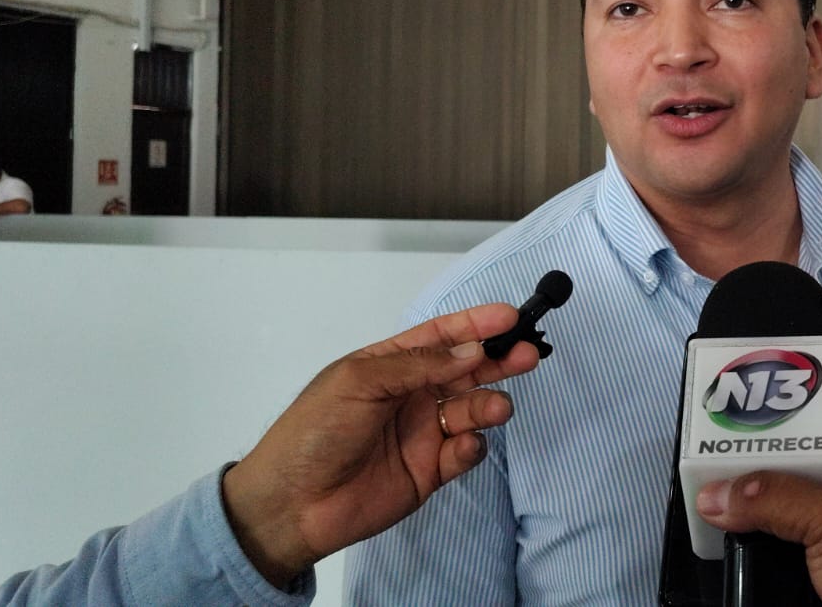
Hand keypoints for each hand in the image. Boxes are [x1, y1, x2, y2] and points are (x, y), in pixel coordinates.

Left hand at [221, 302, 539, 586]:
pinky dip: (472, 446)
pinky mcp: (430, 471)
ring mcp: (422, 433)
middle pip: (466, 370)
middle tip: (528, 354)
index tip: (510, 316)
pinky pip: (464, 452)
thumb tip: (471, 351)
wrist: (292, 504)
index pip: (441, 337)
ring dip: (489, 404)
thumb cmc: (314, 431)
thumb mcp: (360, 382)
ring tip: (495, 409)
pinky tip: (463, 446)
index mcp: (390, 365)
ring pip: (471, 409)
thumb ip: (419, 365)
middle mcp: (411, 395)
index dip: (475, 324)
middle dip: (498, 360)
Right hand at [697, 454, 821, 606]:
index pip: (817, 461)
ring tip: (718, 542)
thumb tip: (719, 492)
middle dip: (759, 512)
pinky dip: (769, 588)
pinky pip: (793, 591)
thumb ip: (779, 500)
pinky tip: (745, 584)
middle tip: (711, 506)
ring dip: (760, 556)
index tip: (729, 465)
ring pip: (793, 556)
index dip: (774, 459)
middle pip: (797, 511)